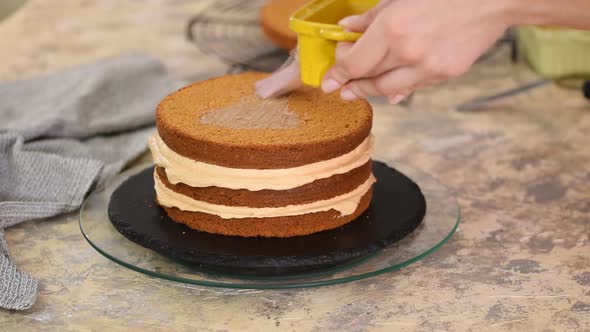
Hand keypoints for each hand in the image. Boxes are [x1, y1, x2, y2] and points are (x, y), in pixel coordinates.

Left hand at [322, 0, 511, 102]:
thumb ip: (370, 17)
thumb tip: (347, 28)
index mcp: (392, 29)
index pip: (353, 63)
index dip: (338, 72)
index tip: (330, 77)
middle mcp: (407, 53)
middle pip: (368, 79)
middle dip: (351, 83)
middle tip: (341, 87)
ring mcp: (428, 67)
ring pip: (388, 89)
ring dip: (370, 90)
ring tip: (358, 91)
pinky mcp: (446, 74)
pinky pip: (414, 87)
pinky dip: (398, 88)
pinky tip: (389, 91)